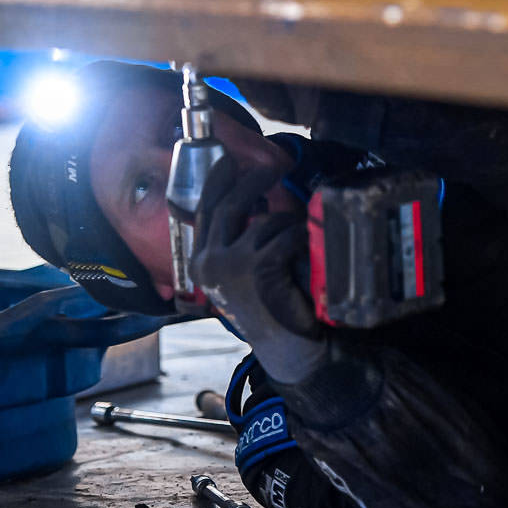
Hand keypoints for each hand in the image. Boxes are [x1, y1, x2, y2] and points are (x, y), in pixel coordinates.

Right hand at [191, 155, 326, 383]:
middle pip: (228, 206)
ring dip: (286, 220)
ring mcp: (232, 266)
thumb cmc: (268, 308)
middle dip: (251, 181)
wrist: (285, 347)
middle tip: (272, 168)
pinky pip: (284, 236)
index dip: (216, 182)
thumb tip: (253, 200)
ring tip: (299, 229)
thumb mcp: (241, 273)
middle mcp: (209, 263)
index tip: (228, 160)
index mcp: (200, 263)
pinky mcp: (258, 270)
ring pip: (263, 222)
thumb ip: (236, 242)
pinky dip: (299, 236)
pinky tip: (307, 244)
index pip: (203, 211)